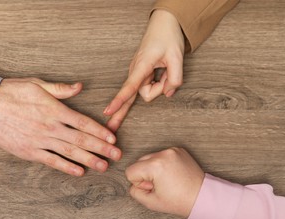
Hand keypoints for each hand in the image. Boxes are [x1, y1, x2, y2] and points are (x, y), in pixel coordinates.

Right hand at [0, 78, 121, 175]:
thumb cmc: (12, 92)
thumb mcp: (37, 84)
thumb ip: (60, 89)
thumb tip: (80, 86)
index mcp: (55, 109)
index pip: (83, 122)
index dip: (100, 131)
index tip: (113, 138)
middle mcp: (50, 126)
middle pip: (81, 139)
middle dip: (101, 148)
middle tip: (117, 156)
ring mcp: (40, 140)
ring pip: (69, 152)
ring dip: (88, 160)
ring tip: (103, 167)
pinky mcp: (29, 151)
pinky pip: (51, 161)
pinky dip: (66, 167)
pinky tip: (79, 172)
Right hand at [104, 10, 184, 131]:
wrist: (164, 24)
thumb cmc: (168, 37)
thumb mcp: (177, 58)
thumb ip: (175, 79)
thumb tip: (168, 93)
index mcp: (142, 65)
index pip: (129, 87)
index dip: (119, 100)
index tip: (108, 111)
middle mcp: (136, 71)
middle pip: (135, 95)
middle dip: (123, 109)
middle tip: (111, 128)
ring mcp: (137, 73)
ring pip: (148, 91)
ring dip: (161, 85)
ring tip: (167, 68)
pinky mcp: (141, 75)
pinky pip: (148, 86)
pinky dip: (158, 84)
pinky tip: (163, 71)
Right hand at [126, 148, 203, 217]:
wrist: (202, 197)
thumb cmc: (179, 201)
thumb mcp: (151, 202)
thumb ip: (135, 192)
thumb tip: (134, 183)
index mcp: (155, 166)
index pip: (131, 171)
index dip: (139, 183)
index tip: (153, 188)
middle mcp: (163, 154)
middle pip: (139, 162)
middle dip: (146, 174)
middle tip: (161, 185)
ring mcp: (172, 150)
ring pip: (150, 158)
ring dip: (154, 169)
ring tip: (168, 180)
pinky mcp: (178, 150)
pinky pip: (161, 155)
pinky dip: (164, 164)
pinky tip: (173, 174)